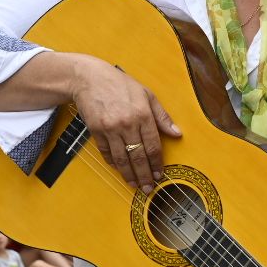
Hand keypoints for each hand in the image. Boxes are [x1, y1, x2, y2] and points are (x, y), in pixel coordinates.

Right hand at [71, 56, 180, 189]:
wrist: (89, 79)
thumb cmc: (120, 85)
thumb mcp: (147, 95)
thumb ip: (162, 116)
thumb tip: (177, 133)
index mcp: (143, 114)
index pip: (153, 146)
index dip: (157, 163)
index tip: (160, 174)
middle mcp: (127, 124)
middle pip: (138, 156)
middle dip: (145, 175)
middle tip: (149, 188)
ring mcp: (110, 129)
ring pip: (122, 159)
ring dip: (129, 175)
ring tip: (135, 185)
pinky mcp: (96, 131)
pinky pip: (107, 153)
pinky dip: (113, 163)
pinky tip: (120, 170)